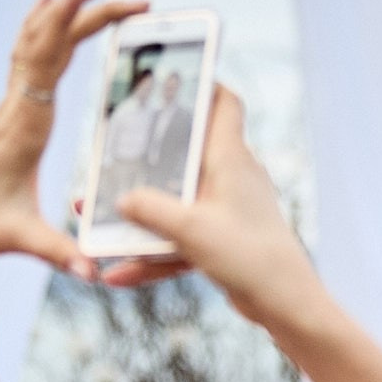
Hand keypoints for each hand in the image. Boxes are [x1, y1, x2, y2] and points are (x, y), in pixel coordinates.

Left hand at [0, 0, 148, 273]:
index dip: (78, 24)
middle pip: (53, 40)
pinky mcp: (8, 113)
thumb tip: (94, 273)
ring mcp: (10, 105)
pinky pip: (26, 56)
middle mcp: (17, 105)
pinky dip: (40, 27)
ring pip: (38, 41)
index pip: (52, 58)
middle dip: (92, 11)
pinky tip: (44, 8)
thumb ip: (58, 252)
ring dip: (67, 10)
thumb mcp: (18, 238)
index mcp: (25, 124)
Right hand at [113, 88, 329, 330]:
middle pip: (185, 153)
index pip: (224, 104)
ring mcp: (226, 210)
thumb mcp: (190, 229)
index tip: (172, 76)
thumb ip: (150, 210)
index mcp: (230, 158)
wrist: (286, 304)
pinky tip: (117, 275)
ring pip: (175, 202)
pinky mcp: (222, 241)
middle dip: (146, 155)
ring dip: (139, 213)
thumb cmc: (248, 256)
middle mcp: (231, 178)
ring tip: (95, 216)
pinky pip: (179, 241)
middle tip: (109, 149)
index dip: (202, 84)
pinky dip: (153, 255)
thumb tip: (120, 198)